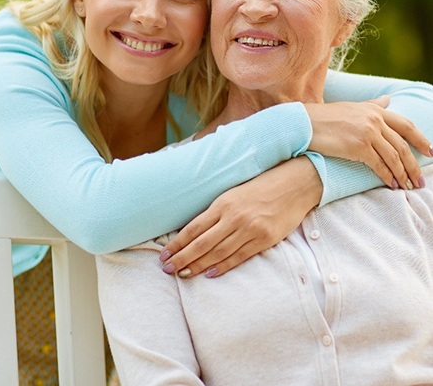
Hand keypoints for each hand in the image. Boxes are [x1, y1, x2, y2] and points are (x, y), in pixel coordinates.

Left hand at [160, 157, 320, 278]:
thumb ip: (216, 211)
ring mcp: (249, 230)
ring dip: (198, 266)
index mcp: (223, 204)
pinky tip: (209, 273)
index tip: (165, 255)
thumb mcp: (234, 193)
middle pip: (201, 244)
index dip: (177, 244)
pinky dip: (223, 267)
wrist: (294, 184)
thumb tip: (195, 231)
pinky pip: (239, 257)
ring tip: (183, 274)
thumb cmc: (261, 186)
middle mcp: (234, 217)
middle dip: (182, 258)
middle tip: (167, 269)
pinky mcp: (264, 239)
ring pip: (217, 253)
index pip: (193, 228)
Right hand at [305, 96, 431, 189]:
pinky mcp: (358, 147)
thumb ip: (372, 105)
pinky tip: (391, 184)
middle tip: (419, 180)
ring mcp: (368, 133)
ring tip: (406, 186)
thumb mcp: (352, 107)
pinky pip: (379, 165)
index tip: (430, 153)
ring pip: (394, 157)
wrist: (305, 124)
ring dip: (402, 174)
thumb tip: (388, 99)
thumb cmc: (325, 117)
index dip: (421, 140)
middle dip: (413, 165)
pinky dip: (387, 176)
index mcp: (375, 110)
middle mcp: (375, 120)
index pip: (406, 126)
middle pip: (402, 145)